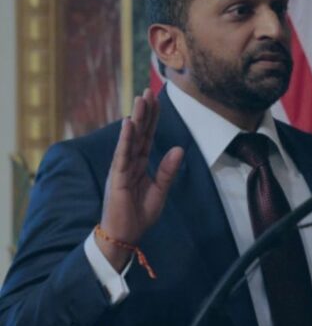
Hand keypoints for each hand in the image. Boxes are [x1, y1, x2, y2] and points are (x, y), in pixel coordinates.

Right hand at [96, 88, 183, 270]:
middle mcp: (129, 162)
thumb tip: (179, 149)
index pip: (147, 137)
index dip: (152, 119)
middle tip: (148, 91)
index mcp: (139, 164)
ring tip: (140, 100)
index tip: (156, 100)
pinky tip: (129, 123)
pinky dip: (125, 138)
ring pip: (130, 139)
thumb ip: (168, 170)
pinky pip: (122, 154)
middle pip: (139, 133)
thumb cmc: (139, 214)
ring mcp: (122, 168)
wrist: (125, 235)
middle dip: (144, 112)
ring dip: (136, 119)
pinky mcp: (118, 177)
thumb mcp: (160, 191)